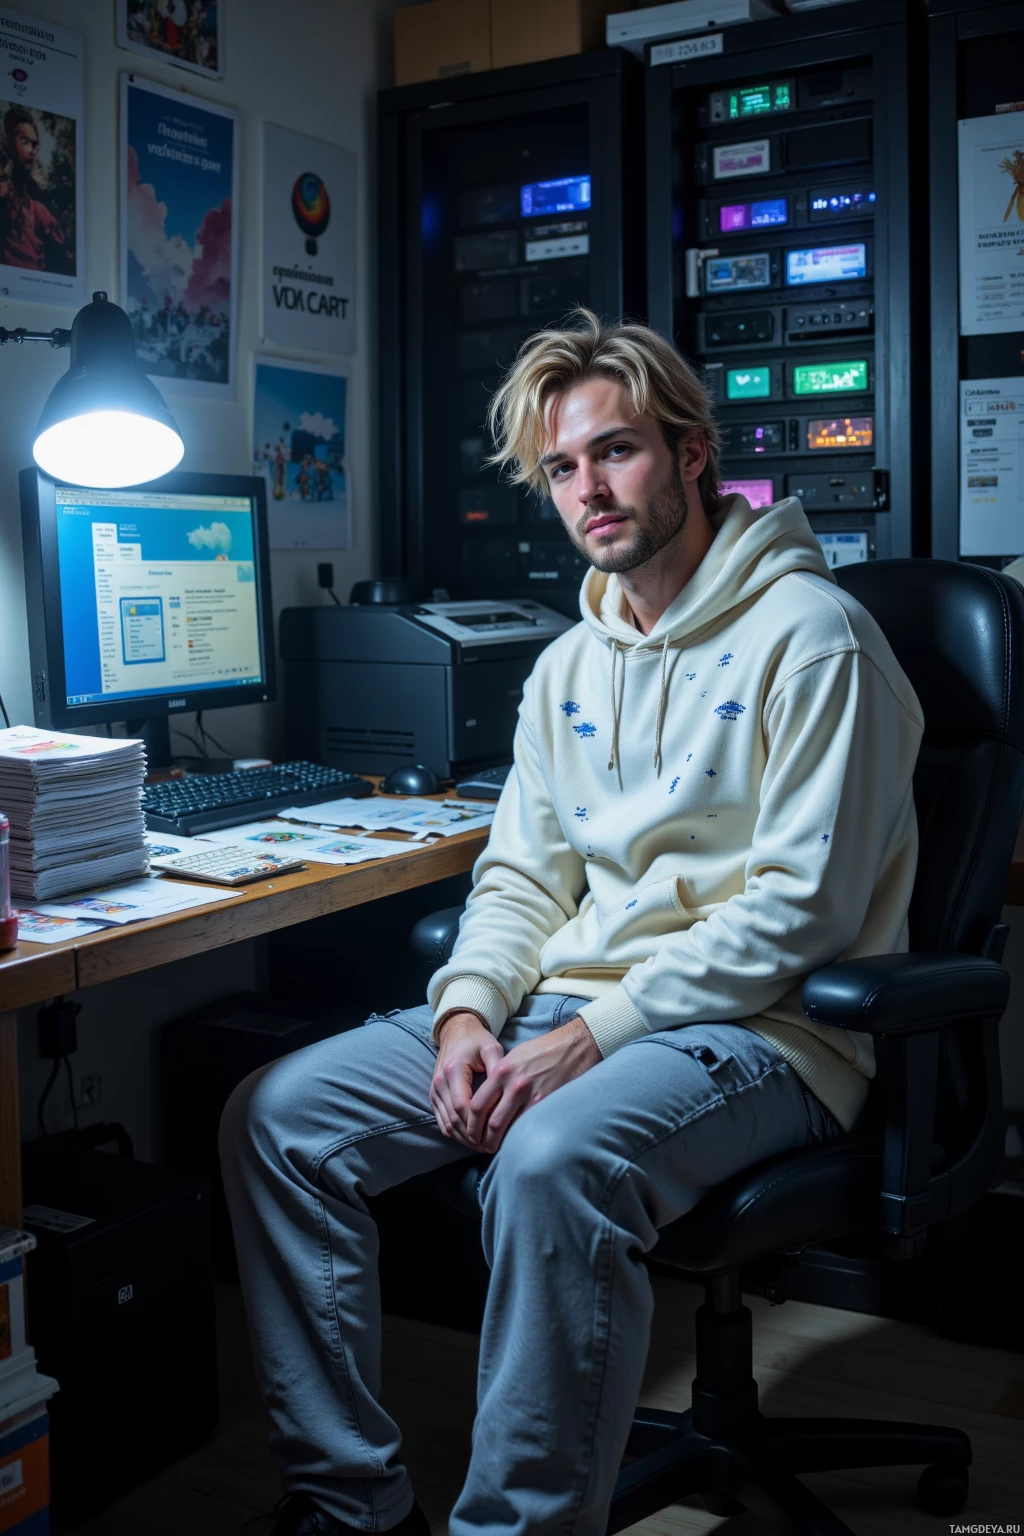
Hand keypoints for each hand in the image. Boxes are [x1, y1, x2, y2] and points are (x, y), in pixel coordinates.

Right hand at [431, 1011, 503, 1147]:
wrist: (457, 1031)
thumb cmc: (478, 1040)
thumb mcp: (492, 1048)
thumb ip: (498, 1068)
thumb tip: (506, 1093)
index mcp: (454, 1070)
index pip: (463, 1106)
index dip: (477, 1125)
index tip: (494, 1135)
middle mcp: (440, 1082)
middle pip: (454, 1119)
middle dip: (472, 1136)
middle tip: (491, 1147)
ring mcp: (434, 1090)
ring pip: (446, 1124)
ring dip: (463, 1138)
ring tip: (483, 1147)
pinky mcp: (434, 1095)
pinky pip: (441, 1121)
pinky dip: (455, 1133)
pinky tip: (470, 1139)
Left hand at [467, 1016, 601, 1153]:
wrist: (572, 1047)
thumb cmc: (542, 1050)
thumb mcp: (514, 1057)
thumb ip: (499, 1077)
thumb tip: (488, 1100)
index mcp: (501, 1071)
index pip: (478, 1104)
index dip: (471, 1124)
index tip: (470, 1132)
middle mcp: (513, 1084)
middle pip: (489, 1121)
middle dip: (481, 1138)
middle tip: (480, 1147)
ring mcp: (531, 1096)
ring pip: (507, 1127)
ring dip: (497, 1142)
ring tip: (494, 1148)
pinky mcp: (546, 1103)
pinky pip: (527, 1126)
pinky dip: (517, 1137)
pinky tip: (514, 1142)